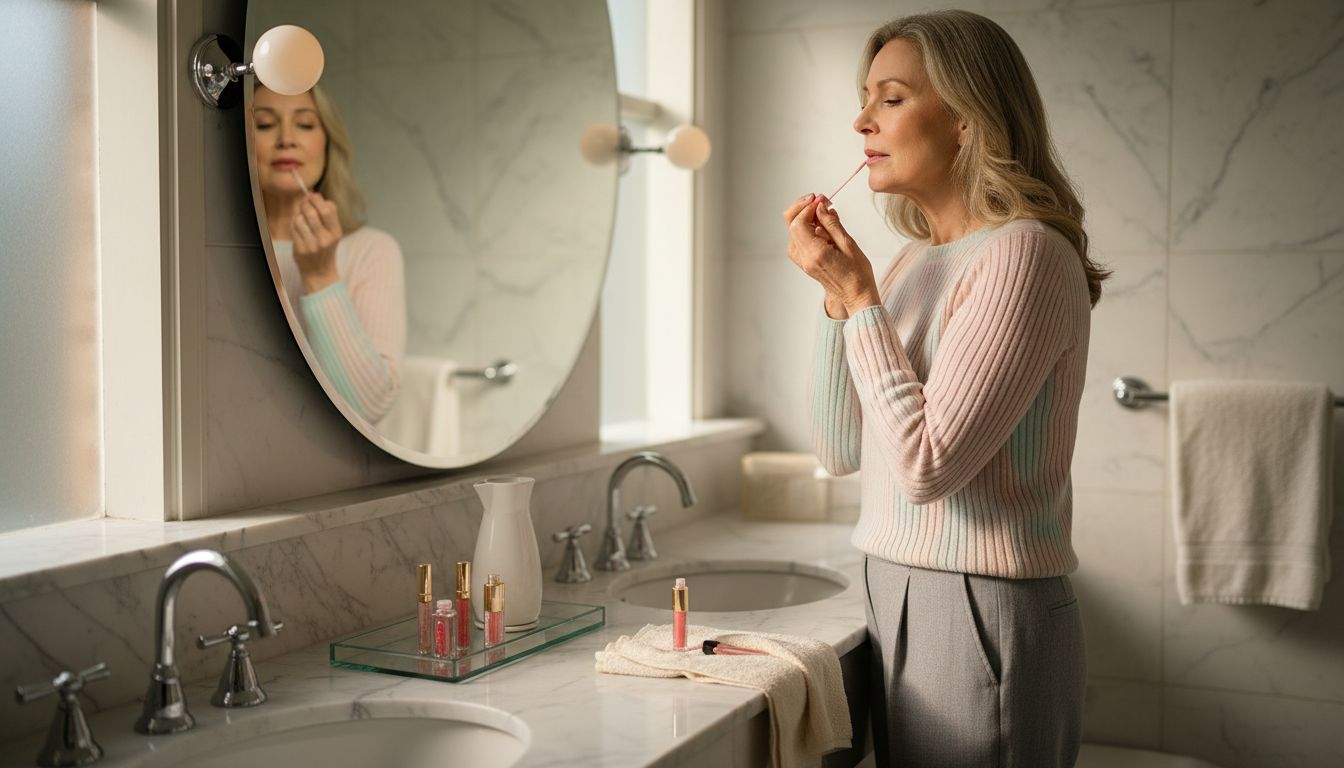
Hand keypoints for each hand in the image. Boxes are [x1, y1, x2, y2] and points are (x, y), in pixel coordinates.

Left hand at [291, 192, 341, 293]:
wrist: (319, 272)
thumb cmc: (325, 248)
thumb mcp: (332, 233)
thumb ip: (326, 215)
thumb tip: (313, 194)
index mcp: (336, 232)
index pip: (329, 209)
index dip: (318, 199)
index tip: (313, 196)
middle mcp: (325, 239)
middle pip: (312, 212)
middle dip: (305, 204)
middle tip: (304, 203)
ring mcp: (312, 245)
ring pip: (300, 219)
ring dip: (298, 215)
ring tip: (301, 218)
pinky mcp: (301, 249)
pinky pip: (293, 228)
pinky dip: (293, 224)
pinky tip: (297, 228)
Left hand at [783, 193, 881, 316]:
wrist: (856, 295)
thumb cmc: (858, 274)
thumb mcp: (848, 244)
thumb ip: (831, 224)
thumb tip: (820, 207)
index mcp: (815, 254)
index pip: (798, 223)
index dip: (807, 207)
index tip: (821, 199)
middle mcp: (804, 258)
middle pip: (791, 225)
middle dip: (804, 208)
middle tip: (821, 201)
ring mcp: (802, 261)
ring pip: (794, 231)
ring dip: (808, 217)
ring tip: (827, 214)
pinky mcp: (804, 261)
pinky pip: (800, 239)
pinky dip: (809, 228)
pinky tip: (824, 226)